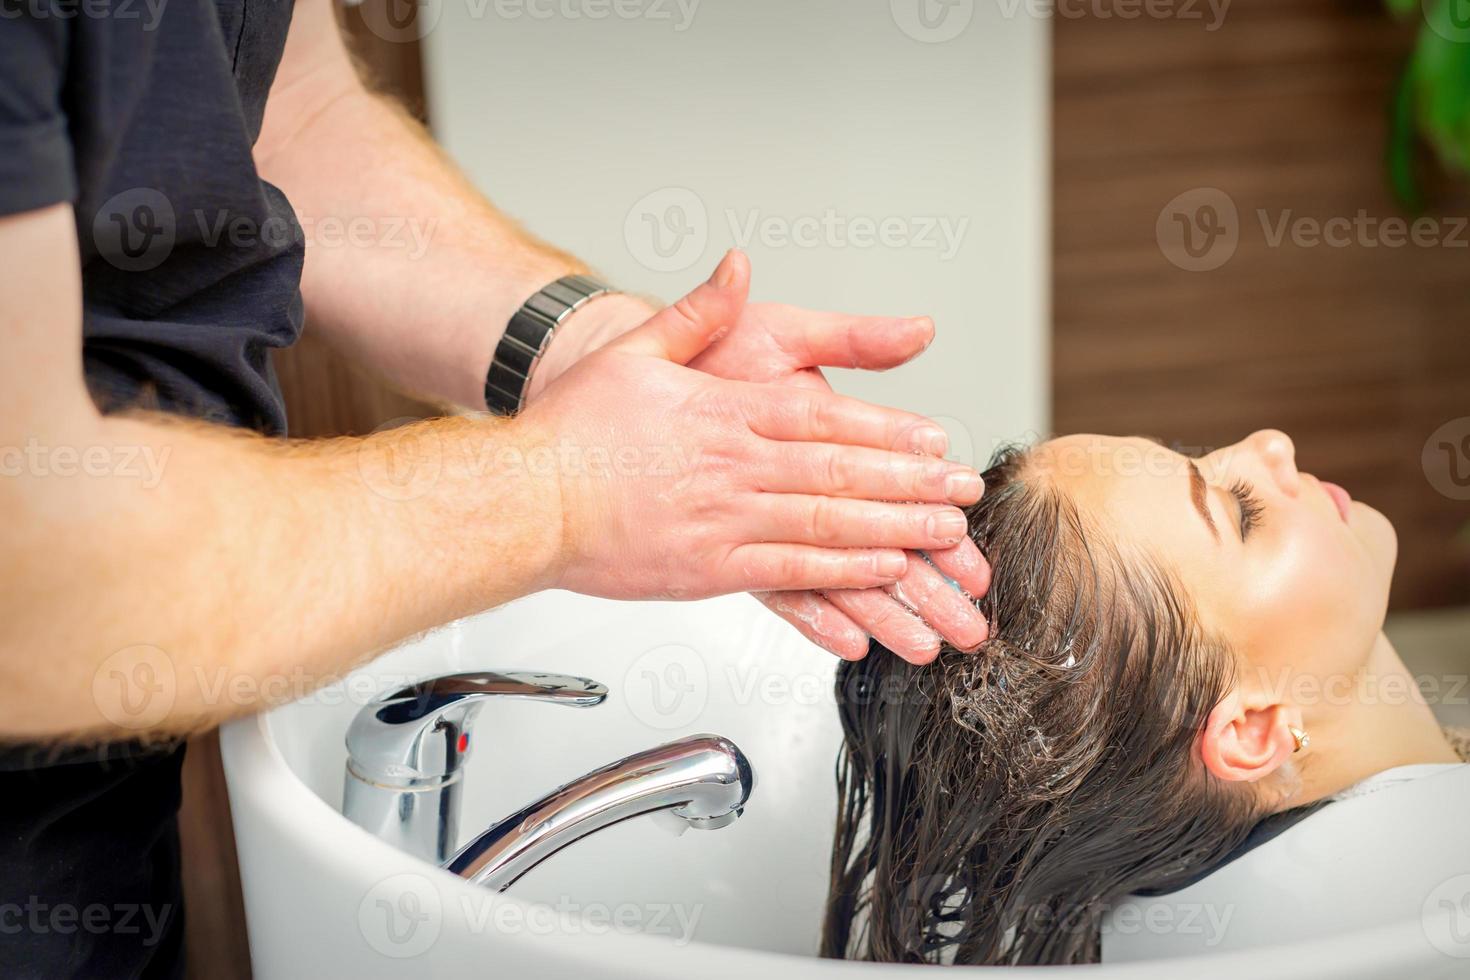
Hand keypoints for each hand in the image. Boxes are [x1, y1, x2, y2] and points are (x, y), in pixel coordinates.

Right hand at [518, 252, 986, 604]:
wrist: (524, 496)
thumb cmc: (575, 429)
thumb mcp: (637, 349)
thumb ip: (696, 311)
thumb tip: (737, 266)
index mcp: (724, 410)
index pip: (822, 416)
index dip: (886, 429)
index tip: (934, 439)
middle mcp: (732, 465)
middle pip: (838, 471)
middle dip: (910, 484)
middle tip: (962, 494)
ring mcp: (723, 520)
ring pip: (824, 525)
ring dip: (891, 531)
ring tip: (942, 539)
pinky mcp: (707, 570)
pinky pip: (787, 575)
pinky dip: (839, 576)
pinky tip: (878, 575)